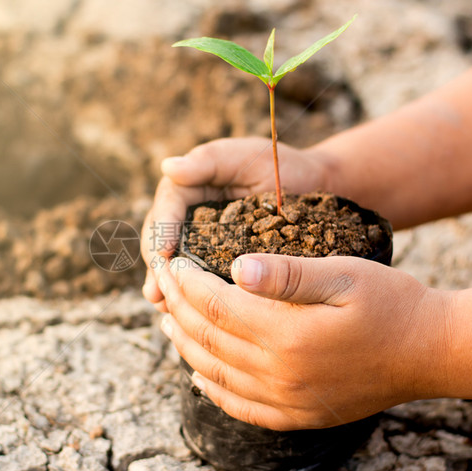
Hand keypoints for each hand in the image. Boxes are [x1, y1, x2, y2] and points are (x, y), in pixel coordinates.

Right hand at [141, 137, 325, 311]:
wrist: (315, 187)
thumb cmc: (280, 165)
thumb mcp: (245, 156)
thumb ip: (208, 160)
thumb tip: (168, 167)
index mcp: (189, 188)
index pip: (166, 209)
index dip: (161, 231)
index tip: (162, 253)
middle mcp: (189, 216)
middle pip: (161, 241)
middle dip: (158, 267)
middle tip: (156, 291)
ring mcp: (202, 241)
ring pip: (175, 264)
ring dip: (167, 286)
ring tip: (163, 306)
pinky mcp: (218, 261)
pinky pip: (198, 278)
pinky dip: (189, 295)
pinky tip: (184, 314)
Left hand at [157, 253, 452, 429]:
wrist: (432, 351)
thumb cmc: (391, 302)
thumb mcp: (343, 273)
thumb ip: (286, 274)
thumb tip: (233, 269)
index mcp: (288, 335)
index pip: (215, 305)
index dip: (184, 282)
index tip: (169, 260)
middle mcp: (281, 375)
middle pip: (208, 339)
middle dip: (176, 307)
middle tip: (159, 283)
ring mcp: (288, 402)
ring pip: (215, 372)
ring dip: (185, 343)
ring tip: (168, 319)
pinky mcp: (298, 416)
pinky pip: (240, 407)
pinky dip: (212, 388)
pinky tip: (198, 372)